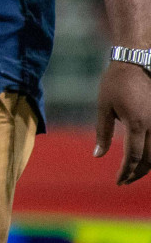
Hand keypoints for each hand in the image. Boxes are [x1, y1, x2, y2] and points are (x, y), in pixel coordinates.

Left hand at [95, 61, 150, 184]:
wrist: (136, 61)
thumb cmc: (116, 82)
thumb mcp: (104, 106)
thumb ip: (103, 132)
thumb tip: (98, 155)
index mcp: (137, 124)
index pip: (133, 157)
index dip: (125, 172)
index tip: (118, 181)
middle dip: (137, 174)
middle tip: (125, 180)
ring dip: (149, 166)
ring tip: (134, 173)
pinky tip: (145, 157)